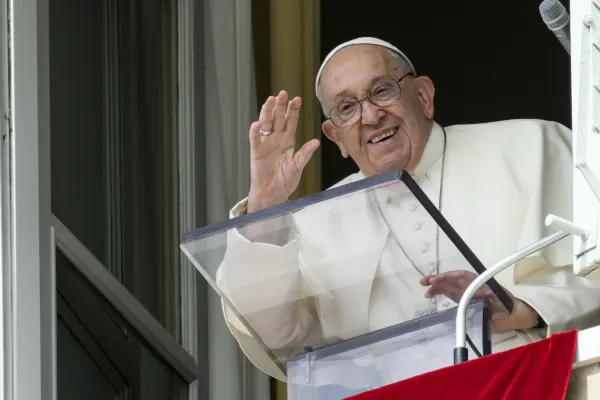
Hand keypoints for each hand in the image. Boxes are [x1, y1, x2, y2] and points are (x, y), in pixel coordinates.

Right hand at [247, 91, 319, 212]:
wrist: (273, 193)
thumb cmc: (285, 180)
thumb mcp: (298, 166)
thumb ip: (305, 154)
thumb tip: (316, 142)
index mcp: (288, 141)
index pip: (291, 121)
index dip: (293, 110)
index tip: (297, 99)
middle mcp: (276, 139)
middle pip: (278, 118)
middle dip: (281, 105)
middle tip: (284, 93)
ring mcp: (266, 143)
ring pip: (266, 123)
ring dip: (268, 111)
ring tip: (271, 100)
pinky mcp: (256, 151)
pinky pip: (255, 139)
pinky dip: (255, 131)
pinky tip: (257, 123)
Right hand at [419, 270, 539, 332]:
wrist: (516, 315)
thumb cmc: (511, 308)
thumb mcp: (503, 305)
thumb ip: (492, 304)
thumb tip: (481, 304)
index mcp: (481, 284)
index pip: (464, 277)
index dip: (450, 277)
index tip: (439, 279)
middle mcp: (472, 285)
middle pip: (453, 280)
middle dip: (439, 279)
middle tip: (425, 282)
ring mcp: (467, 292)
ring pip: (449, 286)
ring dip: (436, 286)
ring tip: (424, 289)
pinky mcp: (464, 300)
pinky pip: (449, 293)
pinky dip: (439, 293)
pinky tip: (430, 295)